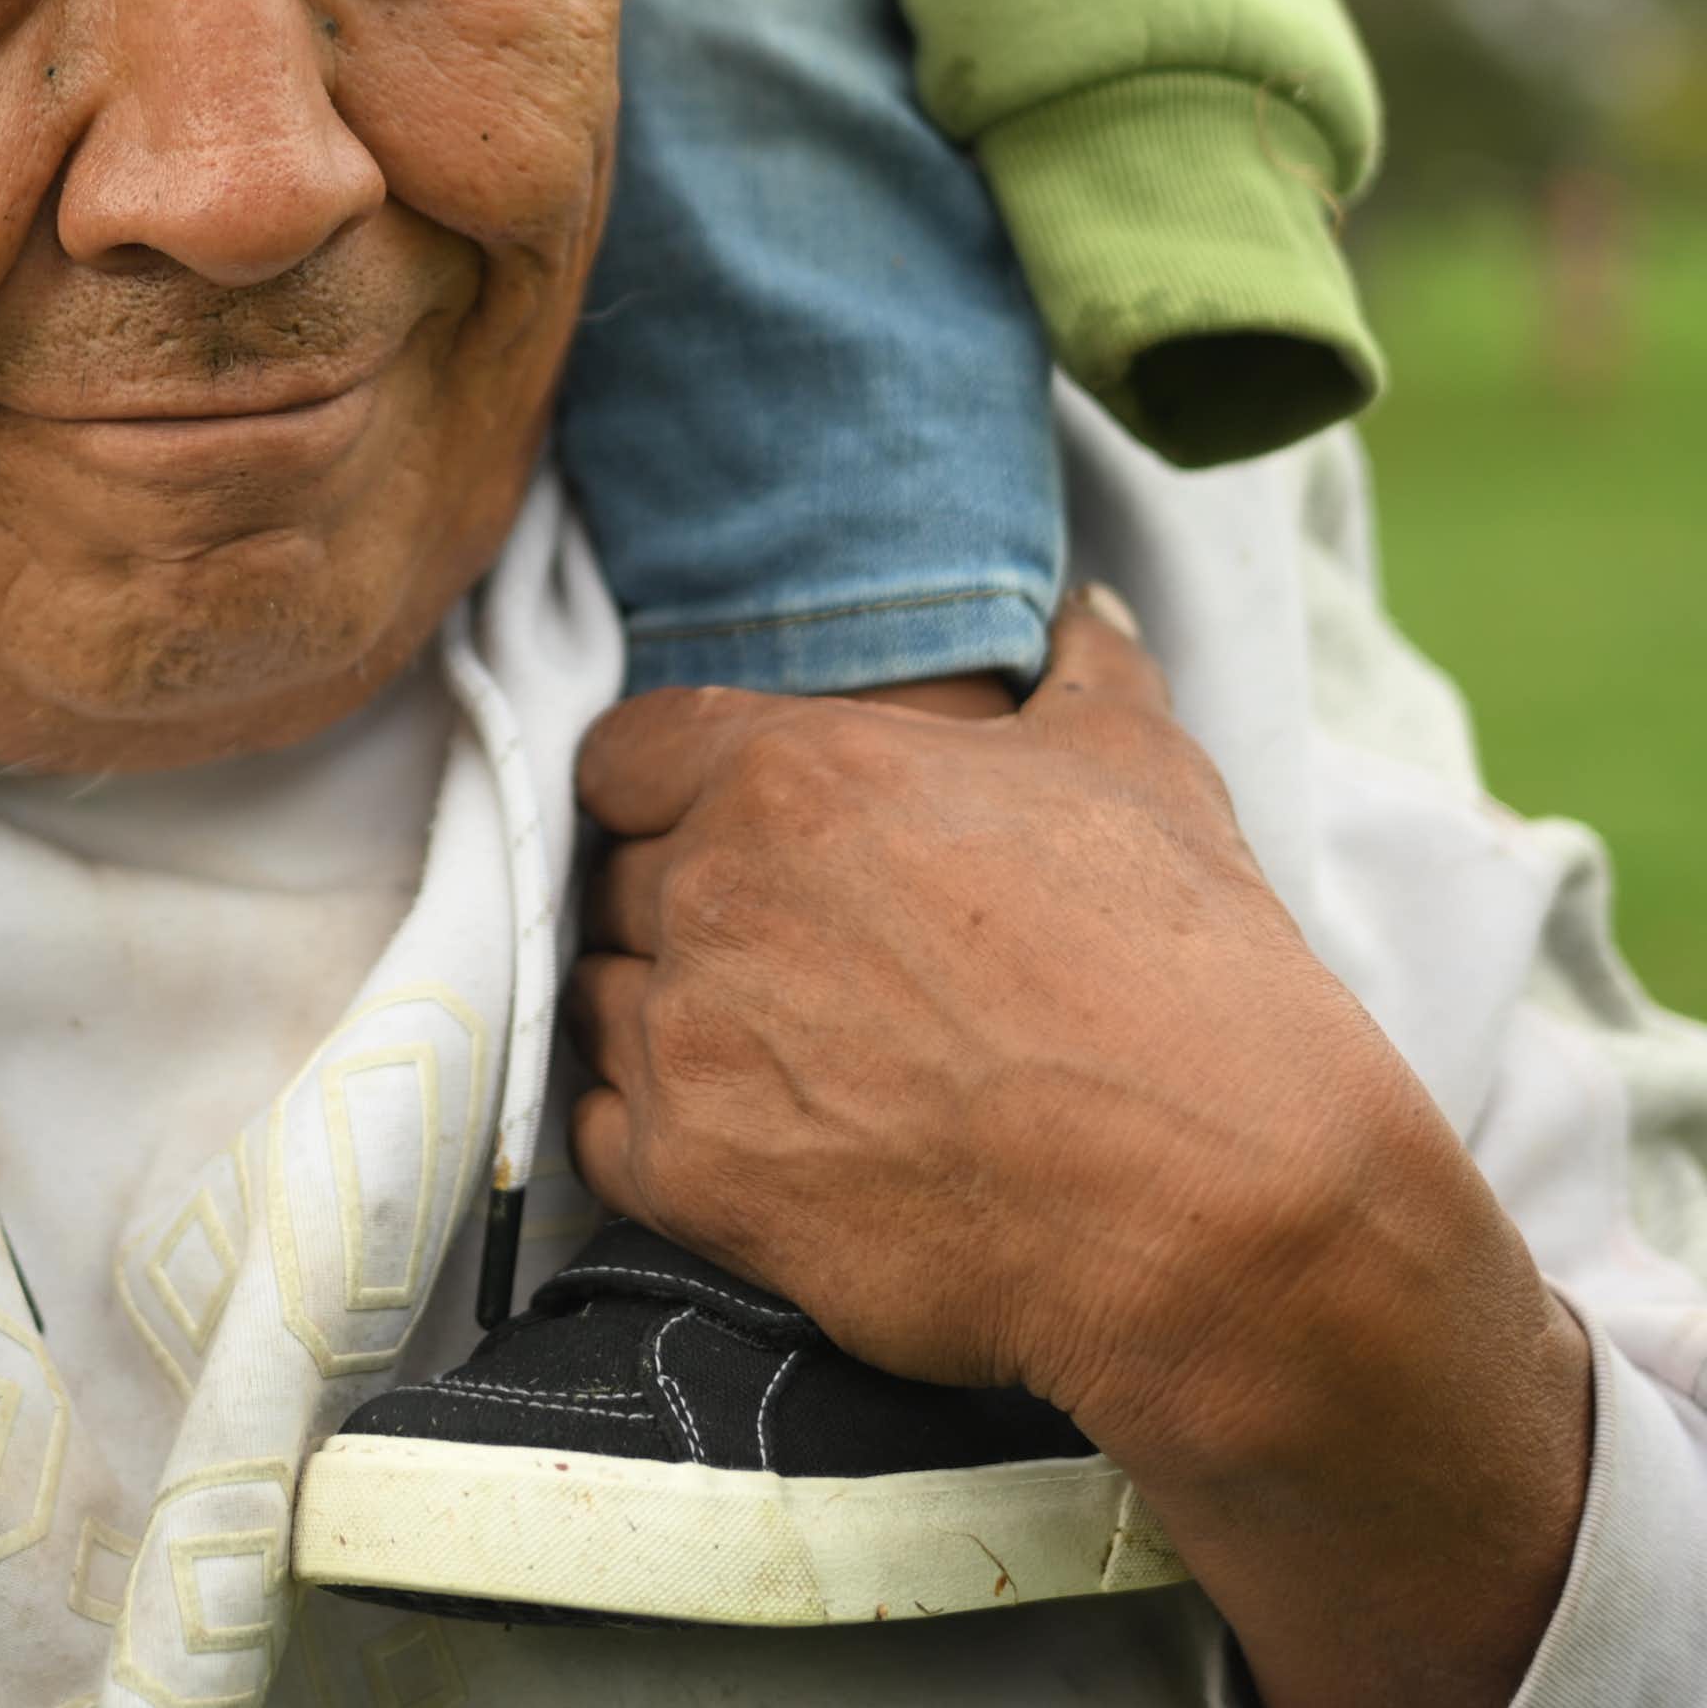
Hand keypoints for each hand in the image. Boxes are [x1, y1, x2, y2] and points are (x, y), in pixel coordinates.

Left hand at [569, 595, 1587, 1707]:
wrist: (1212, 1201)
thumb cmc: (1180, 968)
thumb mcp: (1141, 773)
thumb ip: (1084, 667)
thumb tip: (1083, 609)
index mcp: (789, 773)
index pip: (623, 755)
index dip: (659, 791)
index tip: (707, 830)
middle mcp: (715, 890)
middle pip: (616, 882)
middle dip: (680, 911)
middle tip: (780, 959)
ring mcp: (691, 1037)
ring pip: (601, 1002)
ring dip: (662, 1018)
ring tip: (774, 1050)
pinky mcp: (689, 1175)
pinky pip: (597, 1133)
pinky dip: (653, 1137)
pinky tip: (750, 1139)